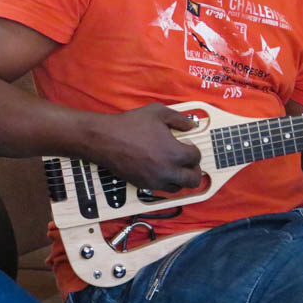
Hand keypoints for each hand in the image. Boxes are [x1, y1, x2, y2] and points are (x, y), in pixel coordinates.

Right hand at [86, 102, 201, 191]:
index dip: (194, 150)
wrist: (106, 140)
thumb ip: (179, 119)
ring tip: (176, 168)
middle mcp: (168, 171)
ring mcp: (155, 181)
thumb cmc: (130, 125)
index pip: (196, 157)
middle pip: (193, 180)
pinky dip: (165, 182)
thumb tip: (192, 125)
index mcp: (175, 153)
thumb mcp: (158, 113)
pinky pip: (162, 190)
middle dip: (195, 170)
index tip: (187, 144)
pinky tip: (161, 170)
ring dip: (180, 178)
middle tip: (189, 162)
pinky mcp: (144, 185)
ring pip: (178, 188)